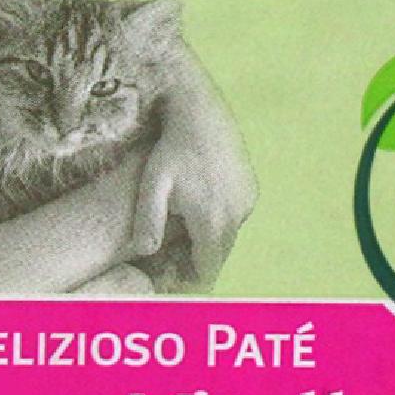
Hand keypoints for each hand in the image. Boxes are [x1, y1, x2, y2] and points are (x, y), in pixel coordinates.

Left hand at [132, 50, 256, 286]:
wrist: (200, 111)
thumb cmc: (172, 149)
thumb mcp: (153, 185)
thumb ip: (148, 221)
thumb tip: (144, 252)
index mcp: (214, 221)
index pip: (207, 269)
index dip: (189, 280)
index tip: (170, 283)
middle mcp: (238, 214)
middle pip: (218, 255)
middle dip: (196, 262)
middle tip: (170, 263)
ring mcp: (247, 200)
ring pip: (226, 236)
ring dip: (207, 240)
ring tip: (179, 235)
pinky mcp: (250, 187)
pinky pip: (233, 216)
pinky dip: (216, 222)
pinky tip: (194, 211)